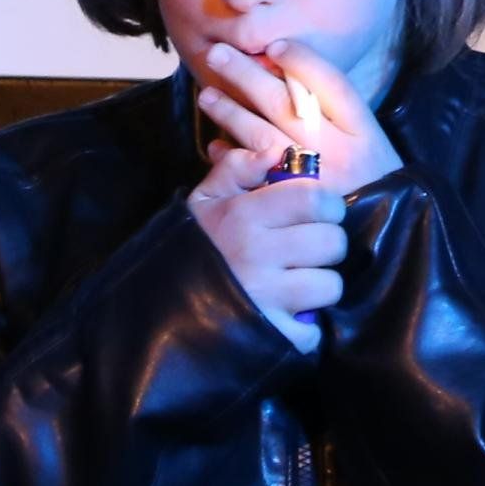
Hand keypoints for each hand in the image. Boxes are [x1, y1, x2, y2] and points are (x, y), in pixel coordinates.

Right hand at [188, 138, 346, 350]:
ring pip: (329, 285)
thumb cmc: (189, 247)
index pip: (314, 198)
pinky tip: (285, 317)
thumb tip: (274, 151)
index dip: (328, 205)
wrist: (152, 309)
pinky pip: (312, 331)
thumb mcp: (203, 201)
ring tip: (296, 285)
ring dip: (319, 287)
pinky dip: (304, 329)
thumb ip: (236, 169)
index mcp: (244, 215)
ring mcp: (266, 296)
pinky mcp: (271, 334)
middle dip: (327, 246)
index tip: (320, 214)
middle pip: (332, 242)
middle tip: (307, 251)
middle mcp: (258, 253)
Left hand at [193, 39, 404, 196]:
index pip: (330, 84)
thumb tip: (287, 79)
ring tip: (206, 95)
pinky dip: (232, 157)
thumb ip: (337, 116)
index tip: (273, 45)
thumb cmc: (374, 185)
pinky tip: (215, 146)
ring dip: (230, 112)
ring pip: (263, 135)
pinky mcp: (291, 204)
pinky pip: (253, 174)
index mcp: (364, 132)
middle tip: (217, 54)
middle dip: (248, 75)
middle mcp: (338, 151)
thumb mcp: (370, 145)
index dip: (301, 60)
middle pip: (287, 102)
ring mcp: (313, 179)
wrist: (386, 239)